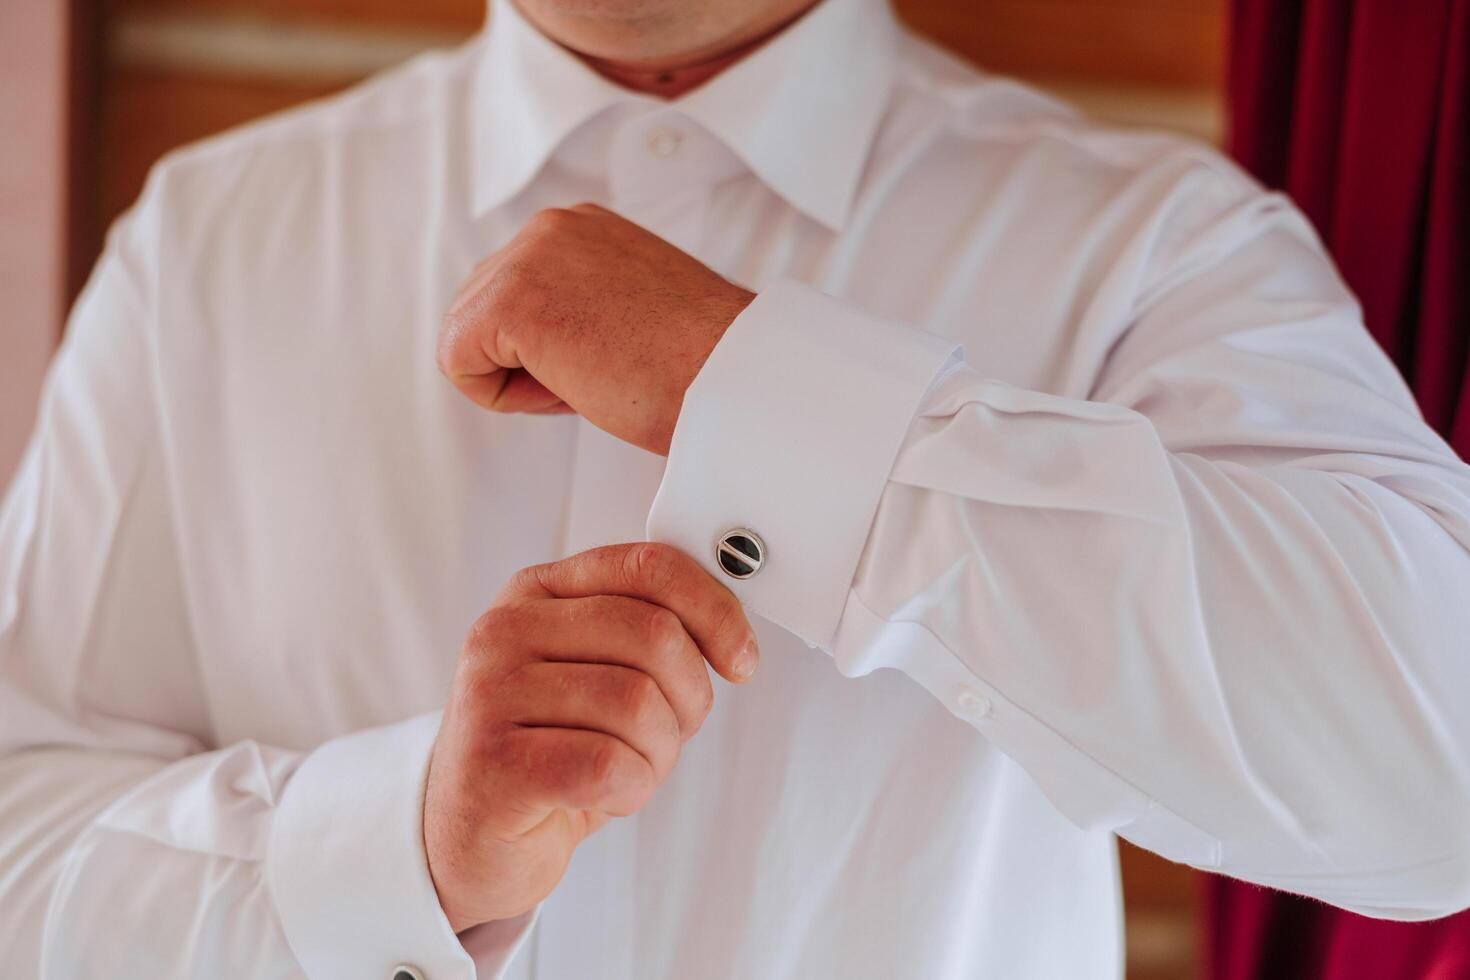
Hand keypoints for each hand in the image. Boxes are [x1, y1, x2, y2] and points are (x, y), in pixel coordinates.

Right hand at [424, 542, 757, 932]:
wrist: (474, 839)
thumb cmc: (550, 751)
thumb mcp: (598, 674)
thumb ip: (648, 635)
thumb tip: (730, 628)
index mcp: (536, 593)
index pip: (646, 566)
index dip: (714, 610)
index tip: (740, 657)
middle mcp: (504, 631)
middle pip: (653, 634)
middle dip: (688, 697)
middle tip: (668, 735)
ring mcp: (489, 695)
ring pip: (637, 703)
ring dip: (658, 753)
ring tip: (626, 769)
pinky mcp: (492, 765)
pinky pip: (607, 764)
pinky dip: (631, 789)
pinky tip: (604, 796)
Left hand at [437, 204, 754, 454]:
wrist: (732, 380)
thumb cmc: (698, 366)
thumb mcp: (630, 309)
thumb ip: (581, 302)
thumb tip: (547, 335)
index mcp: (579, 228)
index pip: (512, 298)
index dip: (552, 351)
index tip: (615, 354)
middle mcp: (548, 228)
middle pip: (479, 318)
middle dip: (529, 363)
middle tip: (606, 369)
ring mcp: (527, 258)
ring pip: (468, 342)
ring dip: (524, 381)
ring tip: (597, 373)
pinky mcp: (509, 301)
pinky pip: (459, 367)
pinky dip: (508, 398)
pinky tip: (575, 383)